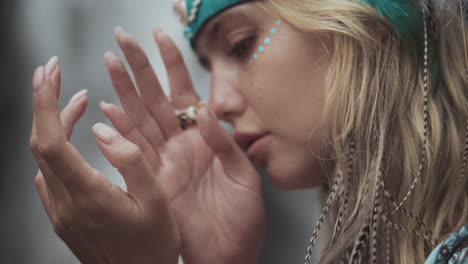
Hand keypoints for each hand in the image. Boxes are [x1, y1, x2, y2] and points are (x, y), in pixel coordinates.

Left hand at [29, 57, 179, 263]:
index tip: (47, 74)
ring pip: (44, 157)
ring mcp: (60, 212)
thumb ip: (131, 160)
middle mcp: (66, 204)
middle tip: (54, 72)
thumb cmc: (153, 246)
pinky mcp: (62, 216)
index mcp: (89, 197)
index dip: (45, 104)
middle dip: (44, 102)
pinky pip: (49, 172)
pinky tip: (73, 139)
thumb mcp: (156, 200)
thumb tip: (102, 128)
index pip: (52, 142)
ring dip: (54, 123)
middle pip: (41, 143)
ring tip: (77, 100)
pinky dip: (57, 145)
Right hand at [100, 27, 265, 263]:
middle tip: (122, 41)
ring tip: (110, 65)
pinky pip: (133, 152)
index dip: (174, 64)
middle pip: (156, 99)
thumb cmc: (244, 218)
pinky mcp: (153, 182)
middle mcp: (182, 146)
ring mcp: (165, 162)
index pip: (187, 92)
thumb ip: (224, 142)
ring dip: (124, 92)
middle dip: (140, 69)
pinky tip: (108, 112)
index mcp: (207, 140)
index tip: (160, 38)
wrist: (231, 254)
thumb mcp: (245, 175)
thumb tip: (206, 110)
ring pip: (141, 119)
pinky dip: (119, 131)